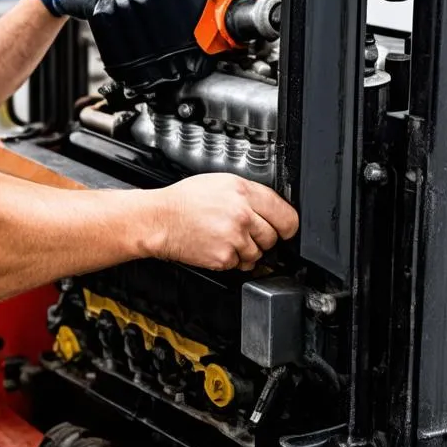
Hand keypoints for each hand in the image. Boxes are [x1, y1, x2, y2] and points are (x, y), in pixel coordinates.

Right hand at [145, 173, 298, 271]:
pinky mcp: (224, 258)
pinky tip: (218, 245)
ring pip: (258, 253)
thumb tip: (273, 208)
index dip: (287, 224)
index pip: (286, 215)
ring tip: (227, 237)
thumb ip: (250, 194)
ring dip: (248, 250)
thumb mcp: (221, 182)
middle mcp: (242, 214)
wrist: (159, 220)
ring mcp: (234, 238)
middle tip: (245, 230)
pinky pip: (241, 264)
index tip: (284, 228)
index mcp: (243, 191)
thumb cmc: (185, 200)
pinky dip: (232, 259)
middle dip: (263, 236)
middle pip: (273, 236)